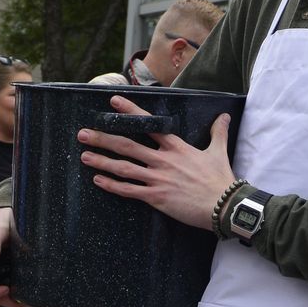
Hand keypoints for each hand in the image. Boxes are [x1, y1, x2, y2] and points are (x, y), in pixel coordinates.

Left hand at [76, 105, 236, 231]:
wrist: (223, 205)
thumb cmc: (220, 179)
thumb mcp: (219, 151)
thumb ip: (218, 132)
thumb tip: (224, 116)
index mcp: (176, 146)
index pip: (149, 124)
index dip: (130, 111)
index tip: (114, 102)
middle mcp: (162, 160)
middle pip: (127, 145)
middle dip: (103, 138)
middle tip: (83, 133)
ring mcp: (157, 178)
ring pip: (123, 168)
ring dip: (102, 161)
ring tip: (84, 155)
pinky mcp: (156, 197)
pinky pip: (129, 190)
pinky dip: (112, 185)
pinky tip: (98, 180)